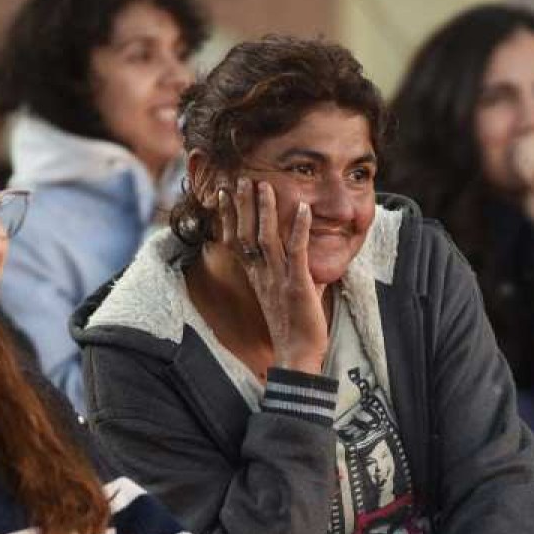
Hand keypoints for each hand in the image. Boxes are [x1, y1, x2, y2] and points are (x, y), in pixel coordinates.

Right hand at [220, 177, 329, 373]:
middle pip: (246, 234)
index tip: (225, 194)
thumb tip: (308, 267)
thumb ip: (294, 276)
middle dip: (242, 206)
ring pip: (266, 238)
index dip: (230, 216)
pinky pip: (296, 251)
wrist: (297, 354)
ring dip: (265, 210)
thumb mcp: (288, 295)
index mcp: (257, 276)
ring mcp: (278, 278)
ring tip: (264, 185)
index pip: (237, 240)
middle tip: (239, 179)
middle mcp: (263, 274)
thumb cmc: (294, 326)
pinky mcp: (297, 284)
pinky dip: (299, 228)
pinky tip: (303, 207)